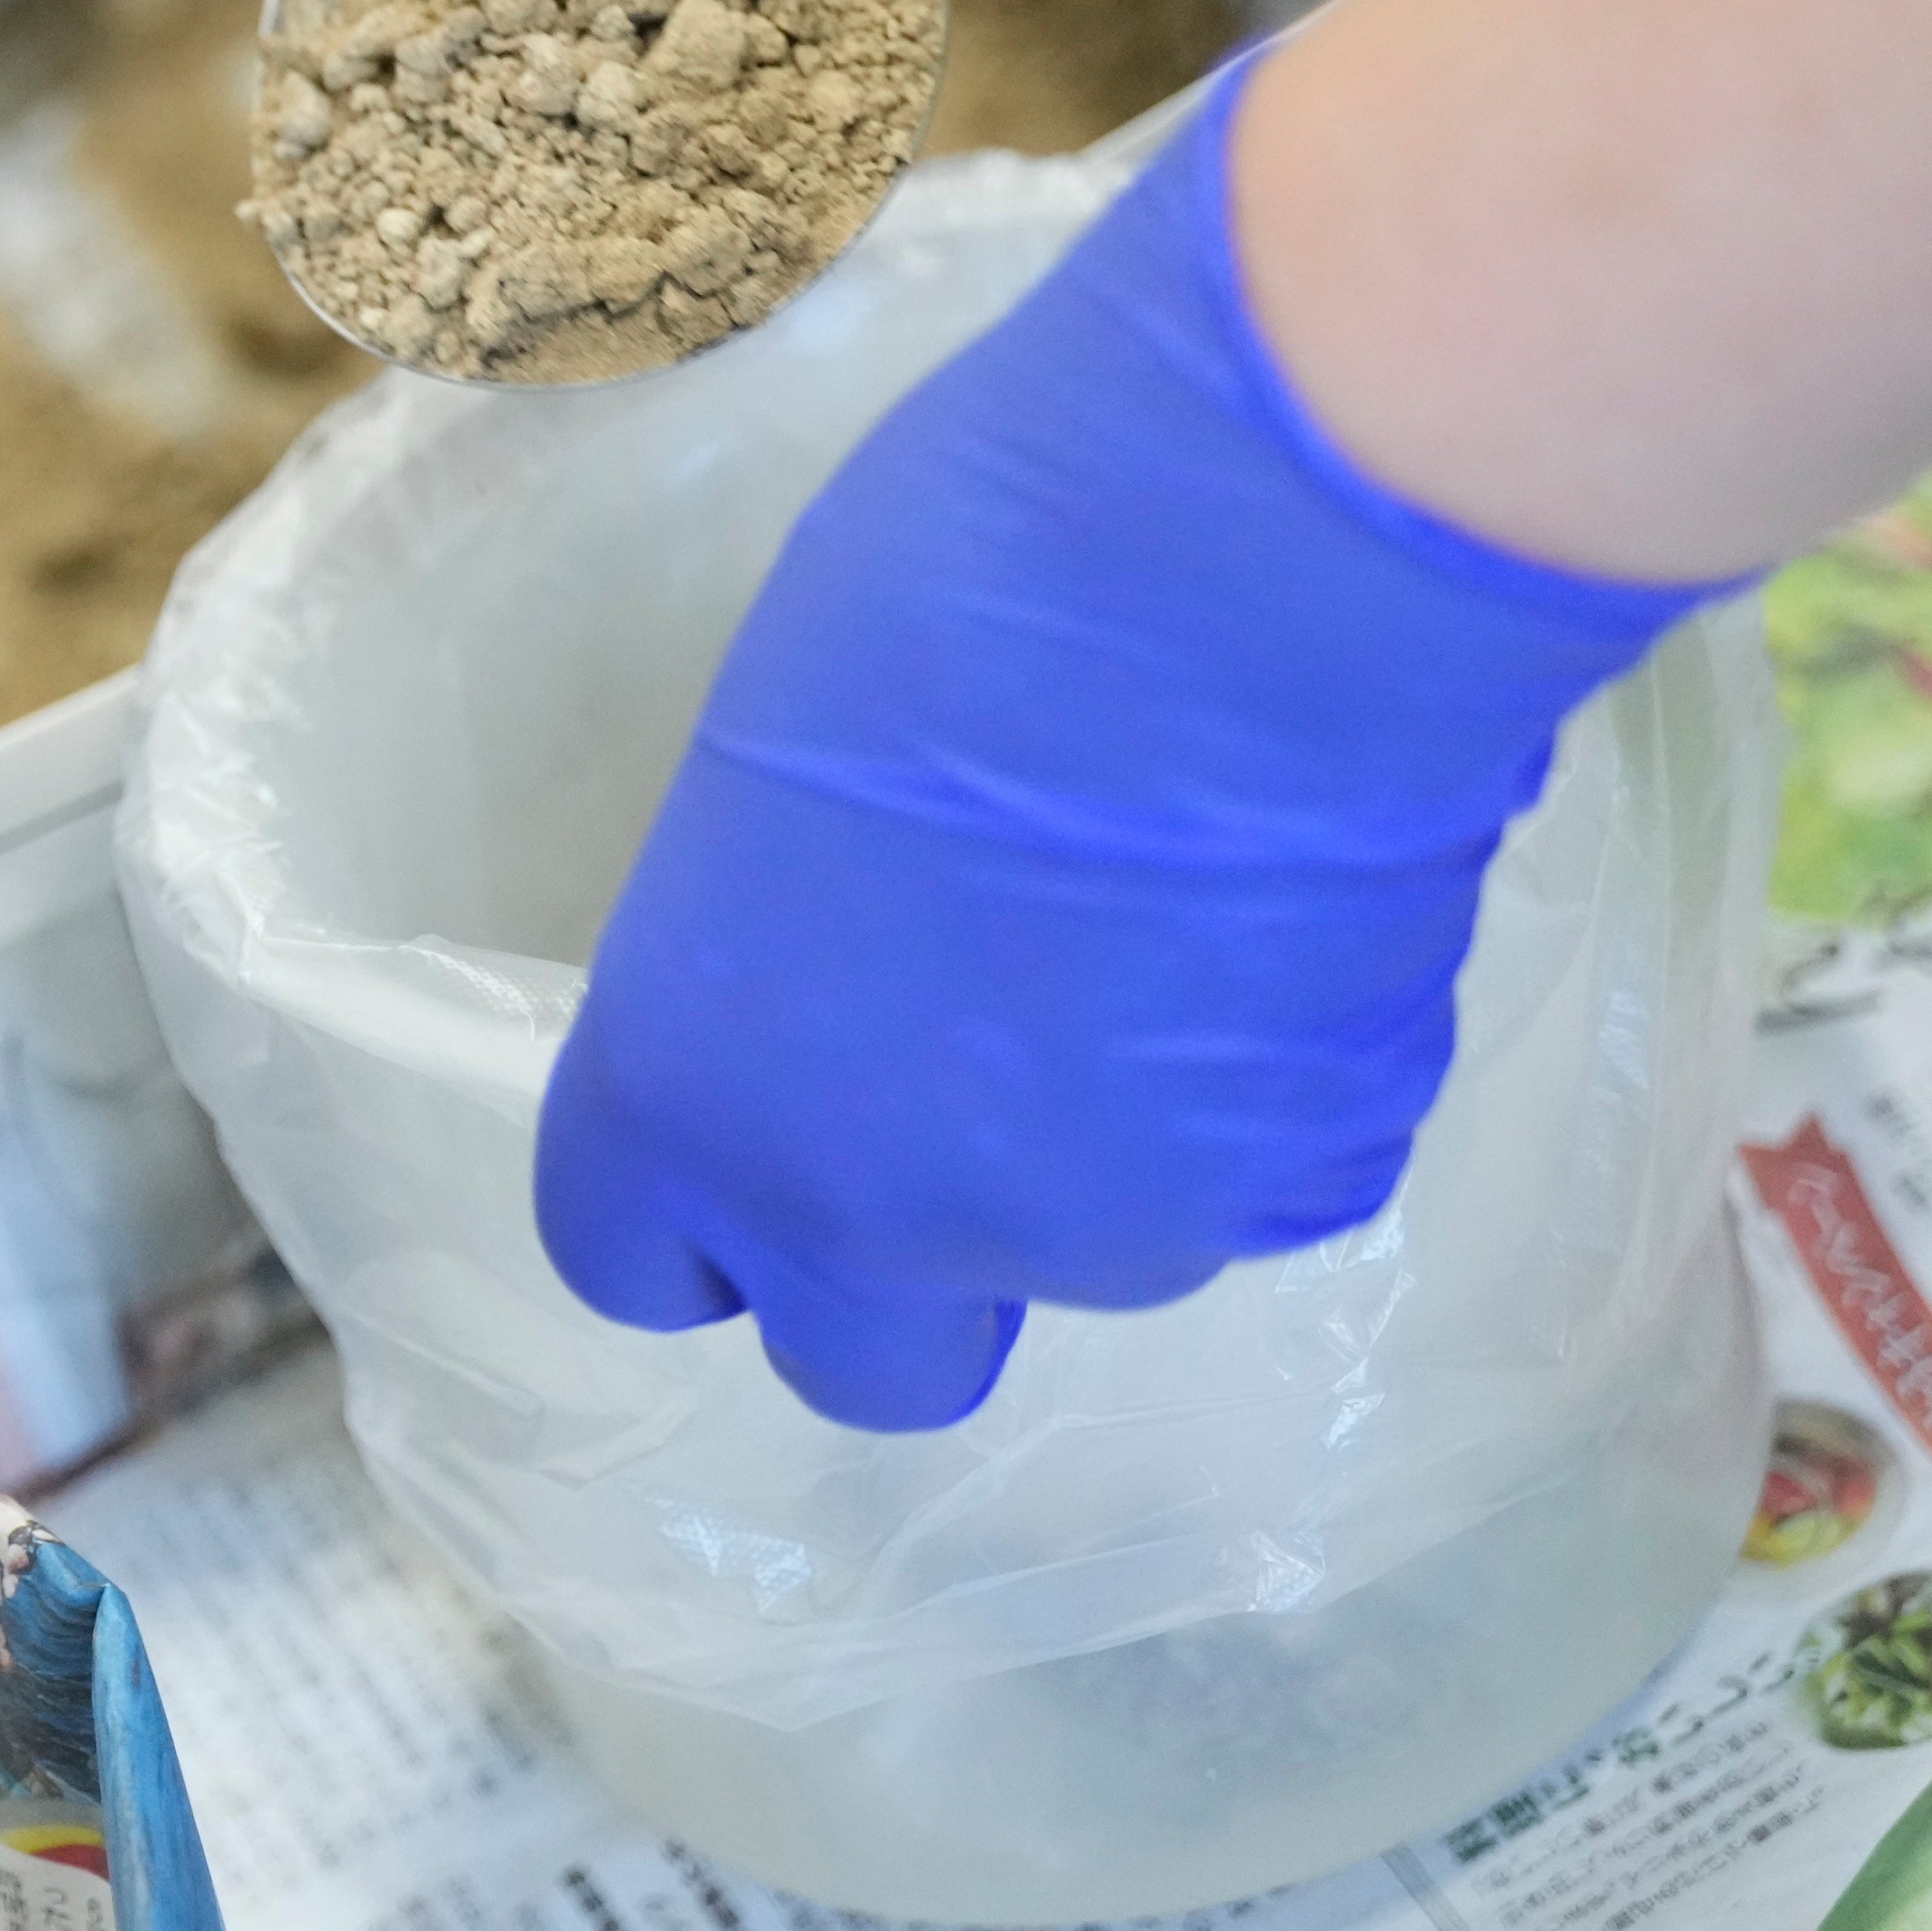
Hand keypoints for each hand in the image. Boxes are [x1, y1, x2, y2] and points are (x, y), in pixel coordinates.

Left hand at [533, 56, 1715, 1430]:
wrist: (1254, 569)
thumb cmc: (966, 583)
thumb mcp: (772, 770)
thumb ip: (784, 950)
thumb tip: (855, 979)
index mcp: (692, 1092)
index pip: (632, 1259)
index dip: (698, 1219)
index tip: (755, 1136)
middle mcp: (878, 1213)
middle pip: (869, 1361)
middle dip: (910, 1276)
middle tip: (969, 1102)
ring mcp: (1104, 1227)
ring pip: (1092, 1252)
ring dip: (1108, 1146)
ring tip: (1153, 923)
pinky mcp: (1300, 1181)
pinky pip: (1261, 1175)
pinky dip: (1260, 1086)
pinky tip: (1274, 919)